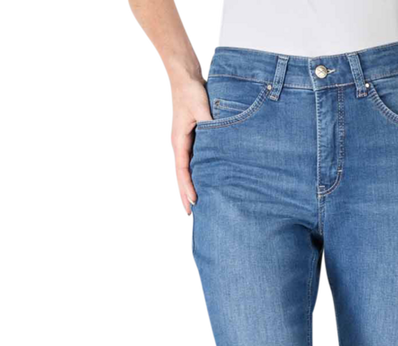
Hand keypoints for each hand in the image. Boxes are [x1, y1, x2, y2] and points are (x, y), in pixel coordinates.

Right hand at [169, 77, 211, 216]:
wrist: (185, 75)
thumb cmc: (191, 90)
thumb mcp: (201, 106)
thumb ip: (209, 124)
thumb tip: (218, 139)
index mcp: (179, 141)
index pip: (182, 170)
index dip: (188, 187)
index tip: (195, 202)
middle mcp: (180, 145)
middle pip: (182, 177)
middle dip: (185, 196)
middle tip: (192, 218)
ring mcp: (185, 143)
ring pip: (187, 172)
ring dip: (190, 189)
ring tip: (196, 208)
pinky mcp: (192, 140)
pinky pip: (193, 163)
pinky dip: (196, 177)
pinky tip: (204, 185)